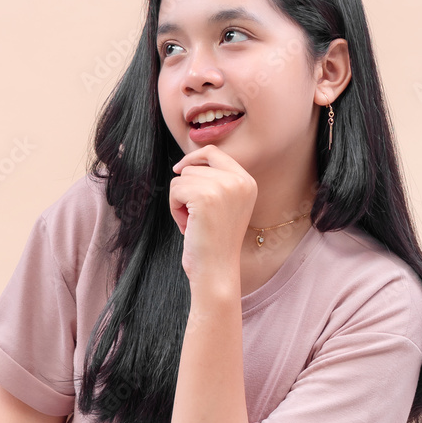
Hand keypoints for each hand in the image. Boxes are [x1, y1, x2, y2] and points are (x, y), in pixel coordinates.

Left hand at [169, 145, 257, 288]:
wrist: (216, 270)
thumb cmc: (214, 242)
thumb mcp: (225, 205)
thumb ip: (215, 182)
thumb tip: (188, 163)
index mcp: (247, 181)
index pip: (214, 152)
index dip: (193, 159)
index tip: (179, 171)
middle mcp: (239, 181)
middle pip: (194, 166)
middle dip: (186, 189)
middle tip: (195, 216)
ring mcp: (223, 187)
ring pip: (182, 178)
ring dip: (179, 200)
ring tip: (193, 223)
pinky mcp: (205, 197)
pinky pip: (175, 189)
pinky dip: (174, 208)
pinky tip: (187, 225)